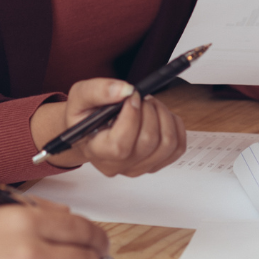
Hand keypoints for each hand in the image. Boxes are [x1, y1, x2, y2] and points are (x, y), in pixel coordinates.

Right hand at [32, 78, 187, 176]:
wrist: (91, 130)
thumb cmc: (84, 116)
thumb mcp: (80, 97)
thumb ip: (97, 91)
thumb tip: (126, 90)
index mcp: (97, 152)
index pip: (120, 146)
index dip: (132, 117)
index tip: (131, 96)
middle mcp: (119, 166)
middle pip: (148, 142)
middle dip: (149, 110)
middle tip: (140, 96)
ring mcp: (139, 167)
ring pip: (167, 143)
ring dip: (163, 115)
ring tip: (149, 104)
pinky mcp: (156, 163)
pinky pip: (178, 146)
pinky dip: (174, 124)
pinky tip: (159, 115)